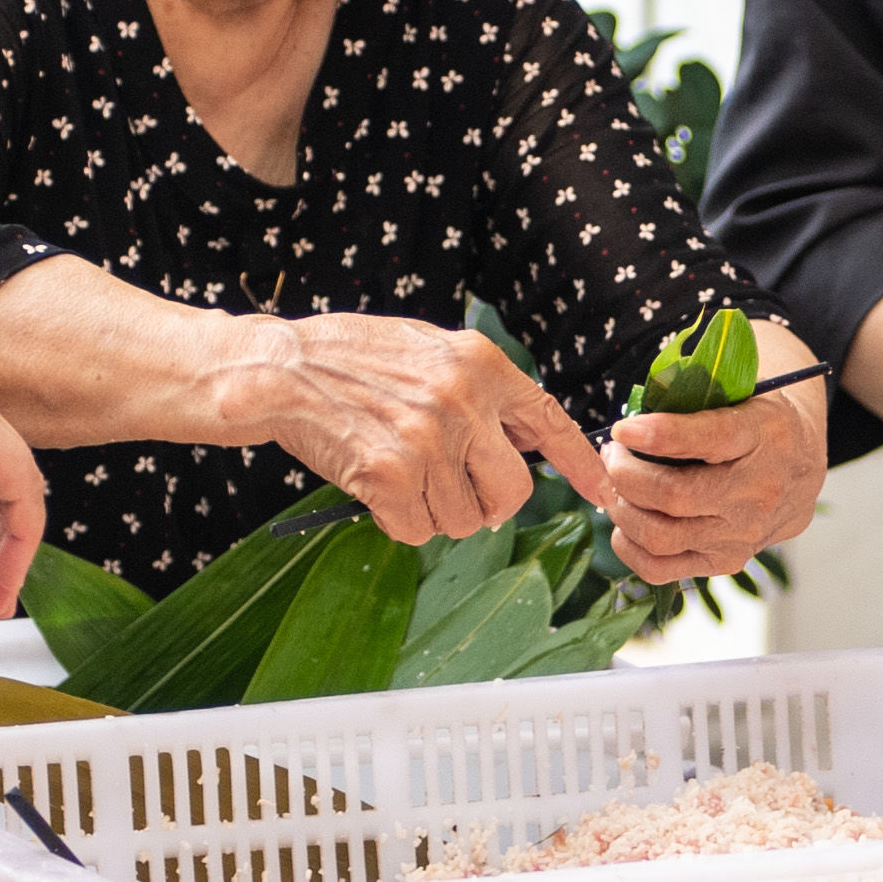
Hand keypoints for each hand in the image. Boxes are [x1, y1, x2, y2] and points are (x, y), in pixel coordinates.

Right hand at [236, 313, 610, 541]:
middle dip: (486, 505)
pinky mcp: (391, 476)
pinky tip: (373, 484)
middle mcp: (463, 400)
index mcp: (480, 364)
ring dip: (432, 512)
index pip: (549, 421)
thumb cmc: (349, 360)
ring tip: (398, 474)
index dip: (581, 463)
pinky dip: (396, 520)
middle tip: (451, 491)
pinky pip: (417, 530)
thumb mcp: (429, 351)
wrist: (277, 371)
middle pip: (513, 493)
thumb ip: (478, 389)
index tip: (604, 493)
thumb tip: (522, 441)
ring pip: (462, 520)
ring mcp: (429, 440)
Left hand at [603, 346, 831, 582]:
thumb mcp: (738, 392)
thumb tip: (628, 426)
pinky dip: (630, 546)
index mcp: (763, 434)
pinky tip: (625, 521)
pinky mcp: (728, 562)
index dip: (655, 435)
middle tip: (610, 455)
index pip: (706, 438)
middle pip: (672, 495)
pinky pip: (662, 568)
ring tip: (614, 485)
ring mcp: (744, 534)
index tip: (622, 429)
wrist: (801, 463)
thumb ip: (691, 400)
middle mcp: (758, 490)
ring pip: (660, 535)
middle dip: (624, 474)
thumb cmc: (755, 421)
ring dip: (622, 508)